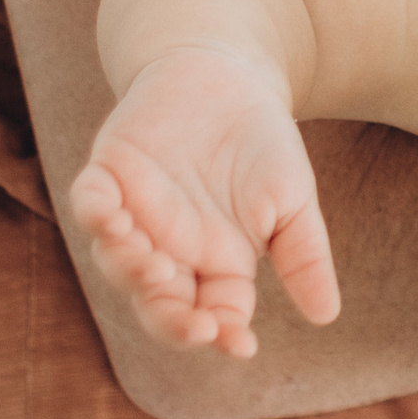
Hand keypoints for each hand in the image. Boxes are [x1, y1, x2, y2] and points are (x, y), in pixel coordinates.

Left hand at [69, 45, 341, 359]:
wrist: (230, 75)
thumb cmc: (262, 143)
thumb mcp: (293, 200)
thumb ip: (304, 256)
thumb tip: (327, 316)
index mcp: (216, 264)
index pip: (215, 313)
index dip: (224, 333)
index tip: (240, 343)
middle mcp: (170, 250)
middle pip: (159, 302)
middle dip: (172, 321)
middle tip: (196, 325)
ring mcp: (135, 215)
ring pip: (119, 262)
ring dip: (133, 273)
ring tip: (156, 270)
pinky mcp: (108, 176)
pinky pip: (90, 205)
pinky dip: (98, 217)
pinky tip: (117, 221)